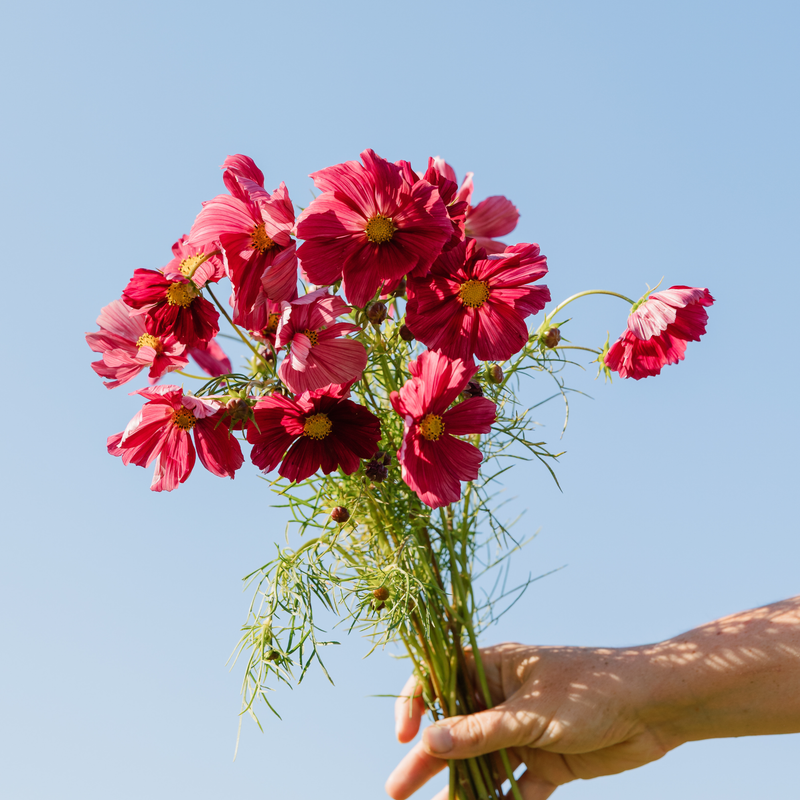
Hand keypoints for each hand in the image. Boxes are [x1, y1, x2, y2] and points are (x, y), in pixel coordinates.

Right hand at [386, 642, 675, 799]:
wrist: (656, 708)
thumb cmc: (591, 690)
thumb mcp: (530, 713)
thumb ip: (479, 732)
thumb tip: (426, 743)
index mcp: (494, 668)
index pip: (439, 678)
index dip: (416, 702)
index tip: (405, 735)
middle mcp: (503, 699)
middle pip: (454, 729)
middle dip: (426, 759)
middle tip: (396, 791)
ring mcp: (524, 731)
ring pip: (481, 763)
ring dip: (461, 788)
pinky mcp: (547, 761)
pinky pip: (515, 787)